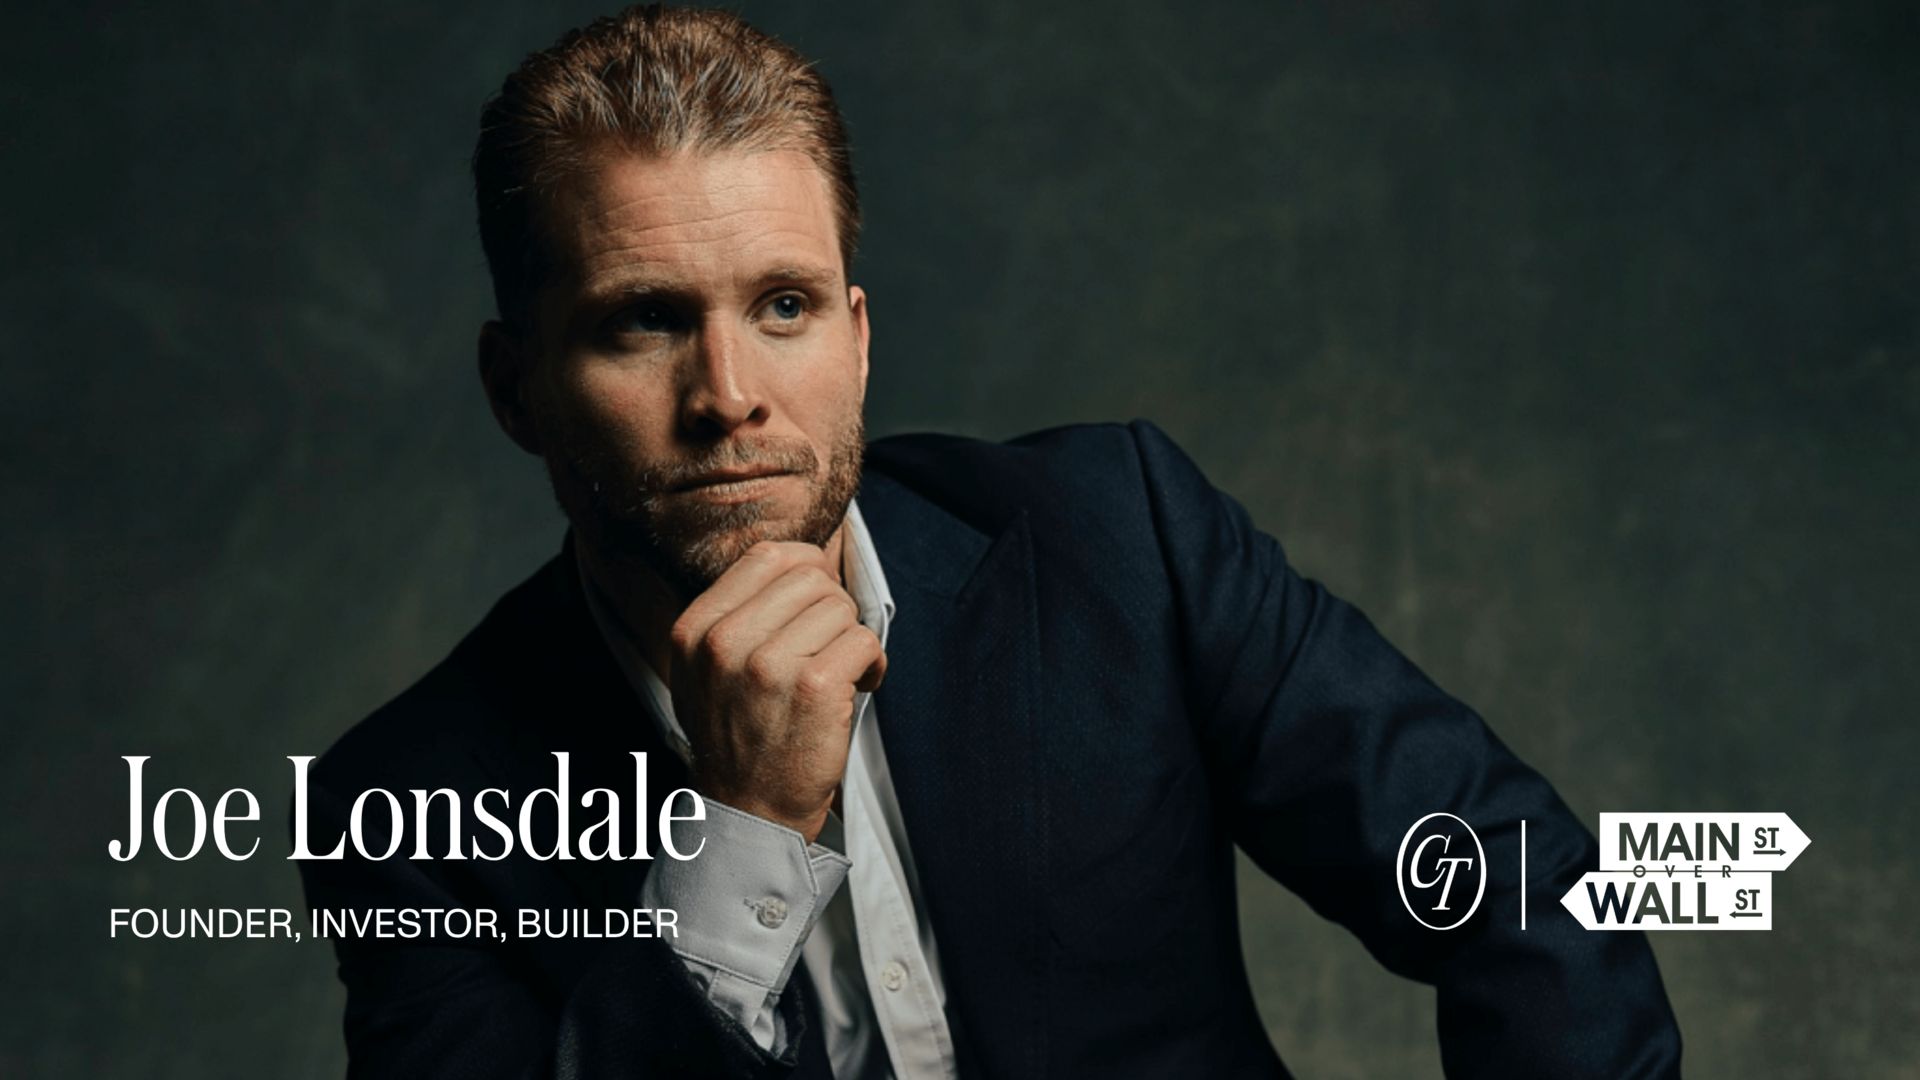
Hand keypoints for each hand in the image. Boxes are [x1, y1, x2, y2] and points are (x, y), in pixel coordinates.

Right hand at [667, 540, 886, 841]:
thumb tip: (808, 560)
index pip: (766, 557)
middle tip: (833, 644)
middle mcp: (724, 642)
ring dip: (852, 638)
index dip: (807, 569)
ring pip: (840, 608)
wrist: (749, 810)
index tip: (818, 601)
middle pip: (809, 577)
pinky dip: (872, 663)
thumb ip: (741, 613)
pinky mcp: (814, 688)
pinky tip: (859, 686)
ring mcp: (768, 664)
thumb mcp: (709, 669)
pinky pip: (863, 641)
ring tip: (843, 671)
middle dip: (834, 607)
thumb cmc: (739, 736)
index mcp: (696, 629)